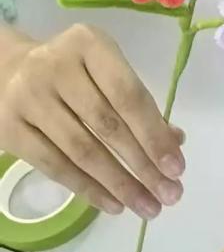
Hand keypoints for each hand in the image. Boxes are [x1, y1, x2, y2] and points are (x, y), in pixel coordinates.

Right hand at [0, 25, 185, 217]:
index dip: (154, 134)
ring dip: (120, 184)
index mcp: (89, 45)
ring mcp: (28, 98)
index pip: (129, 96)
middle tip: (170, 194)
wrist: (7, 72)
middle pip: (107, 126)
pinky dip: (88, 189)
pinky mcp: (8, 128)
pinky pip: (54, 166)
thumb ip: (140, 105)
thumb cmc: (74, 73)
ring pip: (82, 151)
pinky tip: (114, 204)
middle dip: (143, 166)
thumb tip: (175, 144)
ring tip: (147, 206)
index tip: (177, 168)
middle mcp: (55, 67)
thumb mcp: (107, 73)